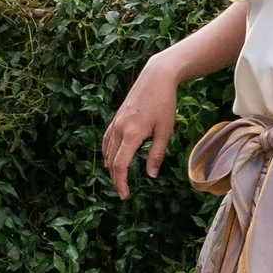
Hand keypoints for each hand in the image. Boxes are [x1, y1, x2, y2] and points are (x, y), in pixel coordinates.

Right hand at [102, 54, 184, 196]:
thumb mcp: (165, 130)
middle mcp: (119, 128)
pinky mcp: (116, 117)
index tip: (124, 195)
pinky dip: (107, 153)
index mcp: (132, 133)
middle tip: (123, 191)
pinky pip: (107, 140)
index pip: (120, 165)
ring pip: (107, 151)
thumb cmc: (164, 103)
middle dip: (115, 178)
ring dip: (111, 166)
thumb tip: (151, 175)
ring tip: (119, 178)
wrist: (156, 77)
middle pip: (111, 160)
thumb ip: (157, 153)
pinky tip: (112, 158)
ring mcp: (116, 122)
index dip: (120, 182)